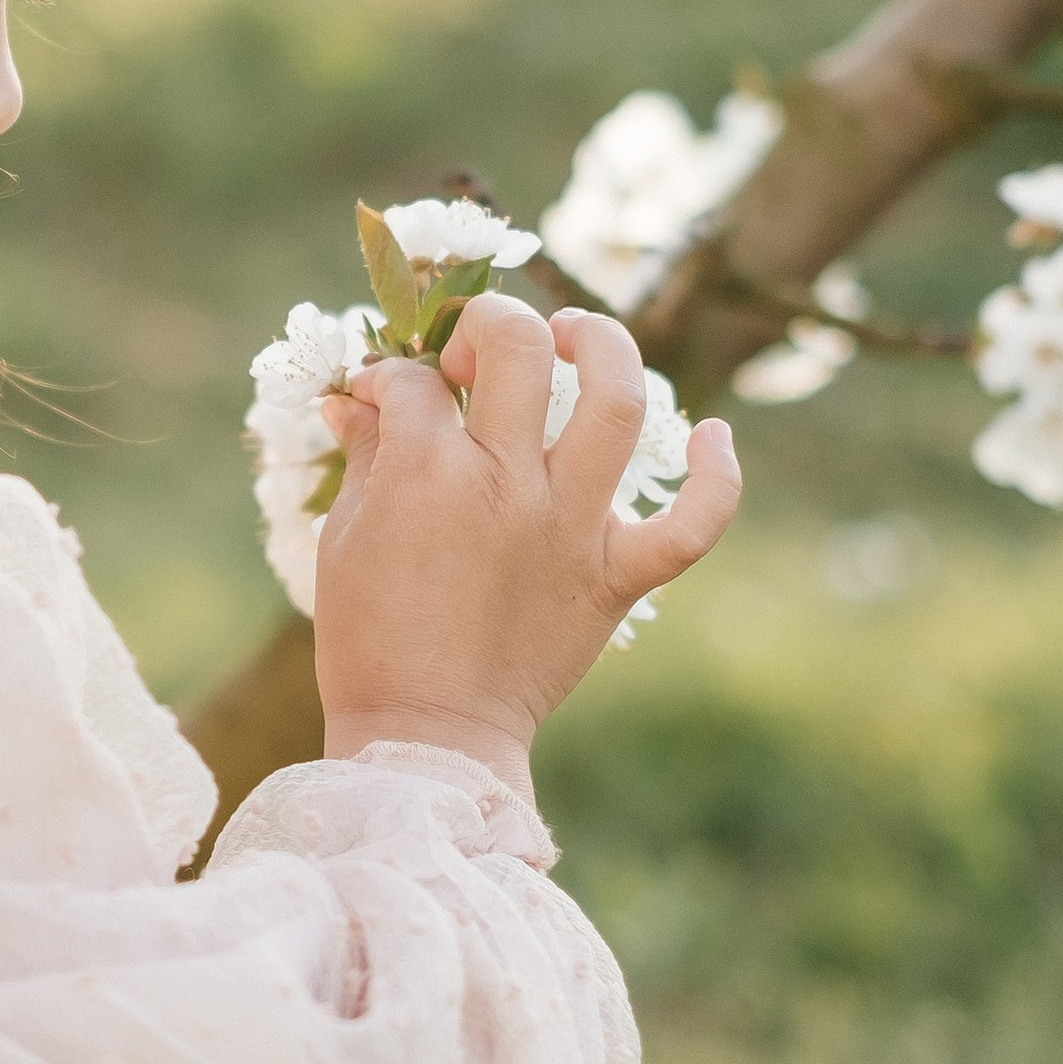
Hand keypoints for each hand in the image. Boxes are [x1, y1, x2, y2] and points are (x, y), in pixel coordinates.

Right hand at [313, 297, 741, 800]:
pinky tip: (713, 436)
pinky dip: (717, 476)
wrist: (427, 738)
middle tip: (474, 355)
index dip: (393, 375)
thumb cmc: (370, 640)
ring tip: (577, 337)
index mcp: (425, 471)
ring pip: (618, 403)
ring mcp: (570, 528)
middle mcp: (507, 484)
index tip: (385, 397)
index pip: (416, 378)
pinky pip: (690, 524)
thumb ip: (365, 454)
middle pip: (521, 349)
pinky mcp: (614, 579)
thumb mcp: (345, 538)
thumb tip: (356, 396)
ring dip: (604, 347)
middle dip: (490, 325)